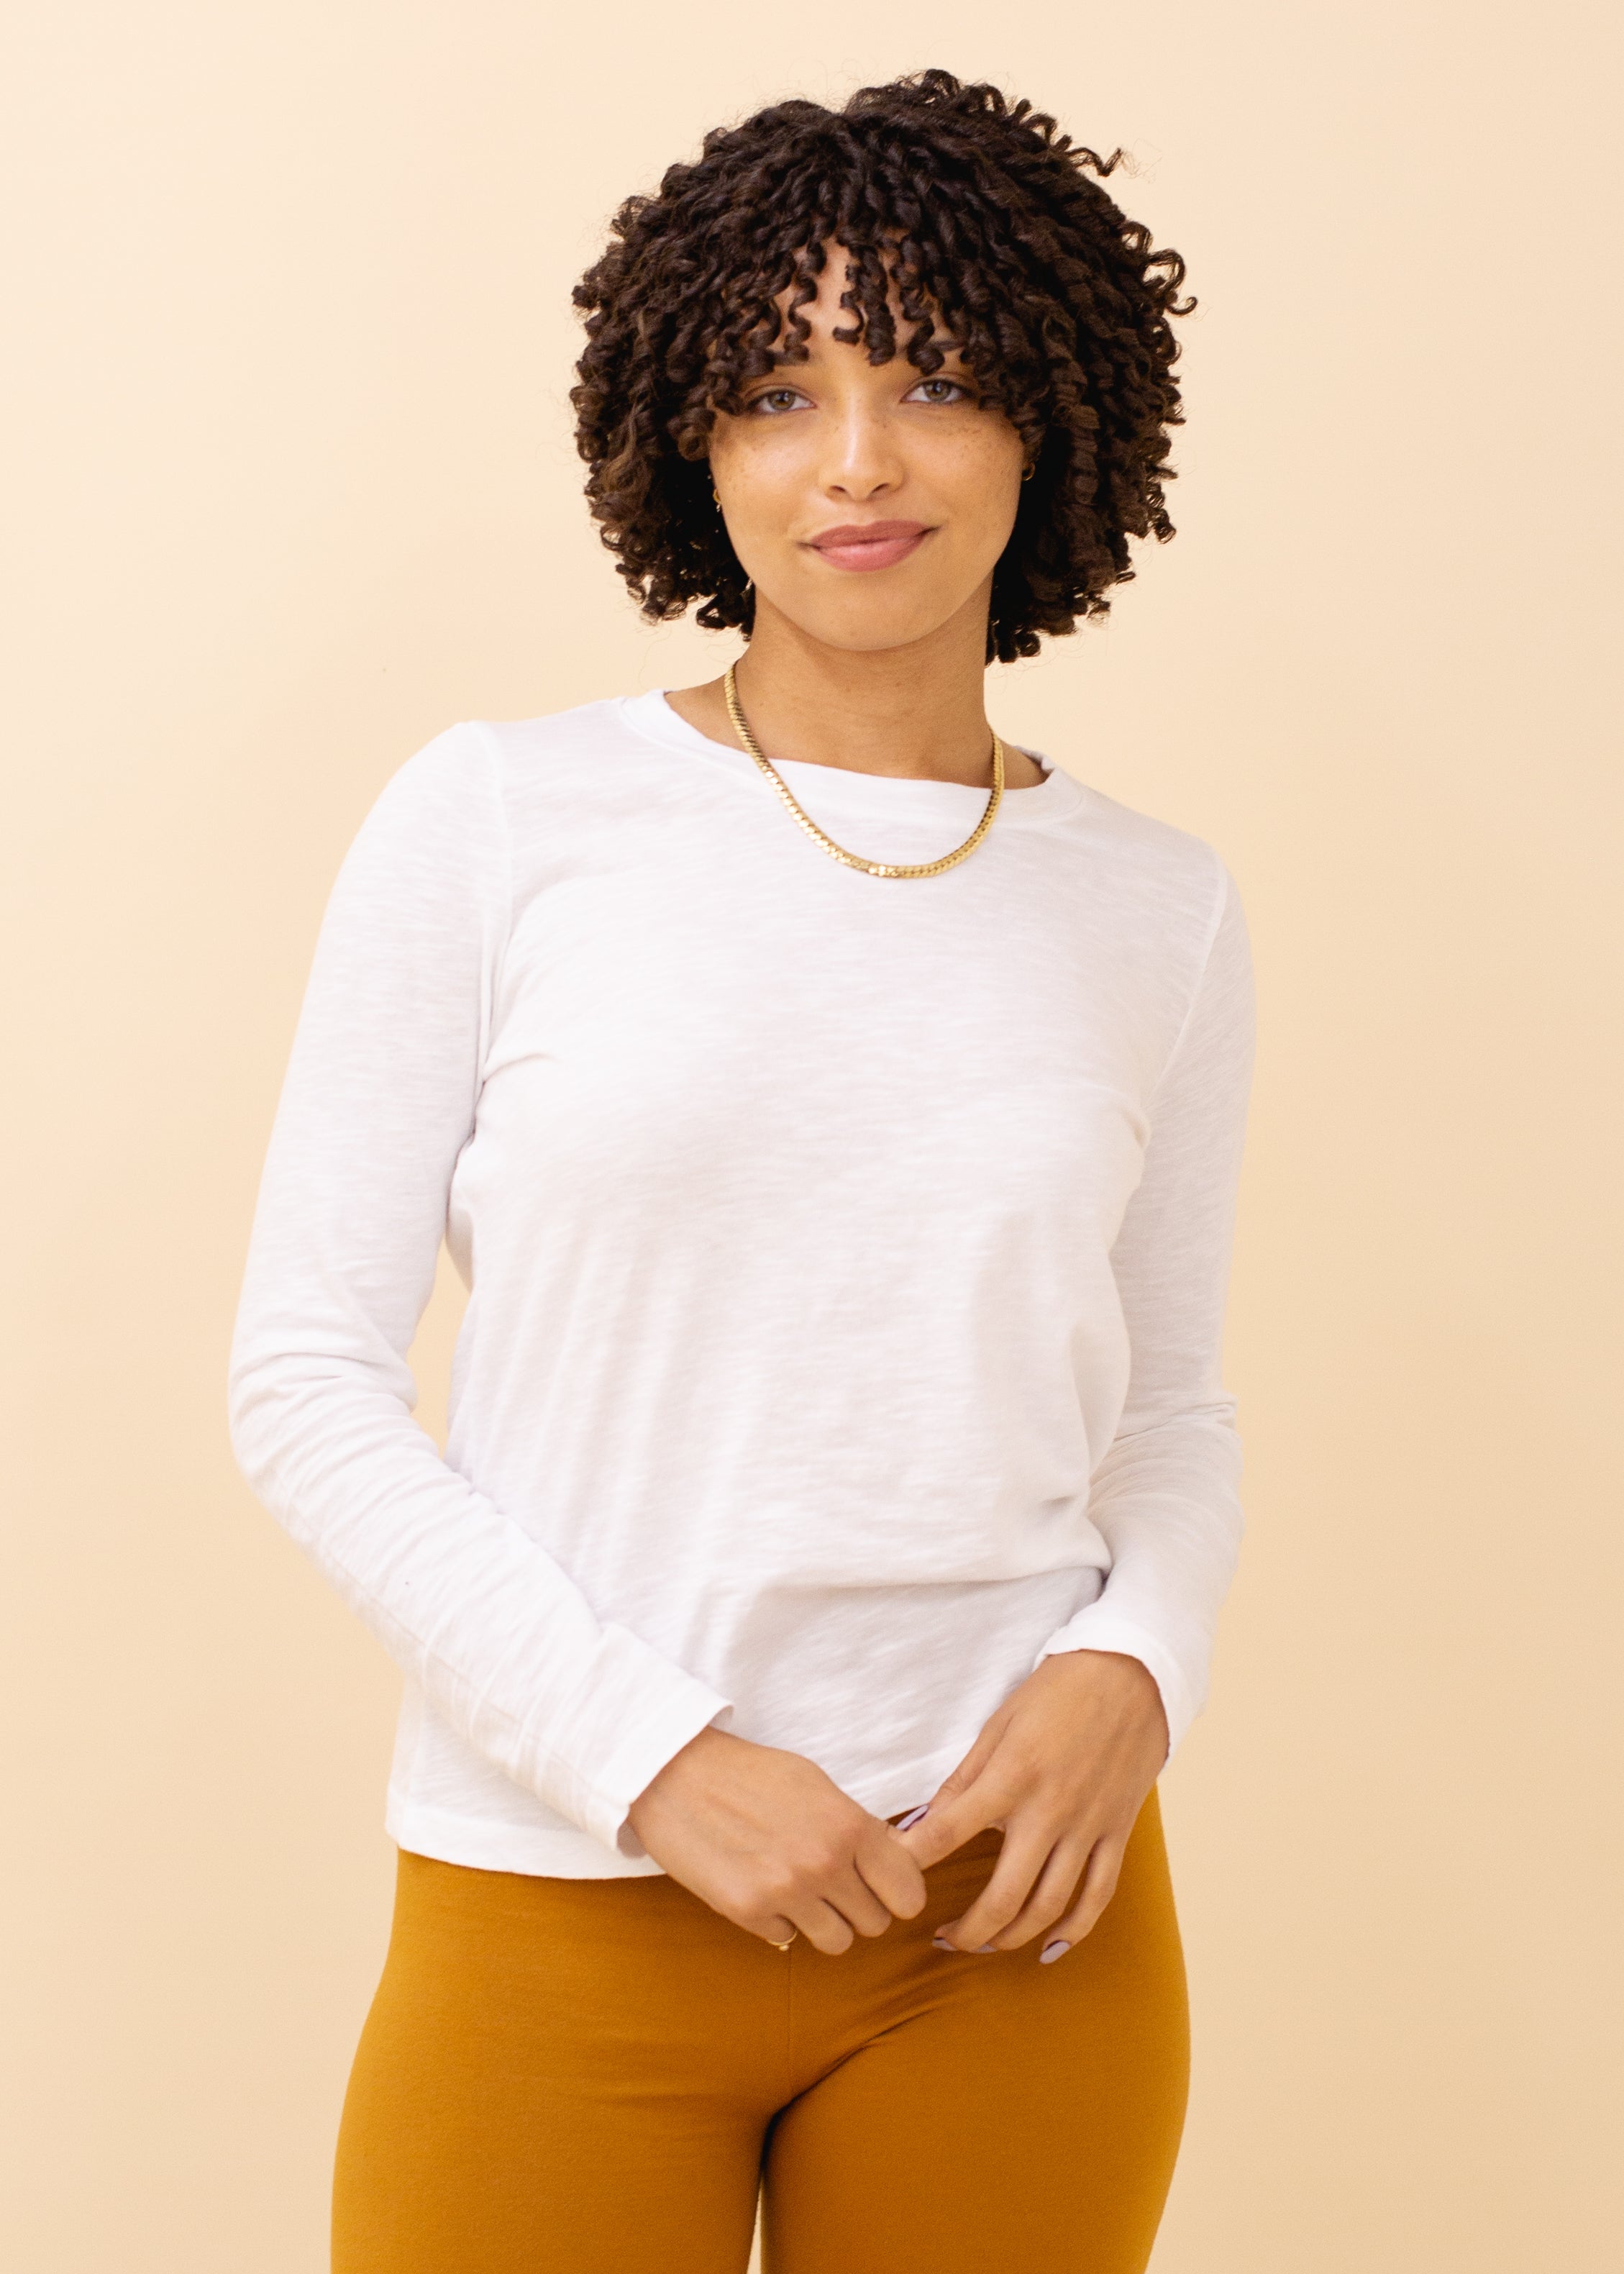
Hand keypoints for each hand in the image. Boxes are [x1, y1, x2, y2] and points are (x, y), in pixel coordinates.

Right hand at [626, 1725, 927, 1953]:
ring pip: (838, 1942)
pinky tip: (759, 1884)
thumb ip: (858, 1827)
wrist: (675, 1774)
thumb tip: (896, 1863)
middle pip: (876, 1923)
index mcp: (849, 1825)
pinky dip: (778, 1920)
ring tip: (799, 1889)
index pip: (909, 1894)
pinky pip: (788, 1939)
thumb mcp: (817, 1785)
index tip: (880, 1885)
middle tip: (832, 1882)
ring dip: (824, 1921)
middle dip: (858, 1906)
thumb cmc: (750, 1774)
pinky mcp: (748, 1912)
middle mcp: (824, 1862)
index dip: (897, 1892)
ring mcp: (786, 1891)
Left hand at [897, 1650, 1168, 1961]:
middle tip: (942, 1939)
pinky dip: (1073, 1930)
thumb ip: (962, 1781)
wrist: (1130, 1675)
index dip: (911, 1863)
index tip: (890, 1883)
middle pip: (1005, 1895)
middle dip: (968, 1930)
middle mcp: (1050, 1810)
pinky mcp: (1117, 1833)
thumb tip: (921, 1826)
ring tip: (984, 1943)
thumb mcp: (998, 1725)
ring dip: (1012, 1936)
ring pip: (1050, 1907)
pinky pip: (1097, 1896)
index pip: (949, 1833)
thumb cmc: (1056, 1693)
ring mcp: (1088, 1827)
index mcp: (1012, 1776)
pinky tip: (1047, 1946)